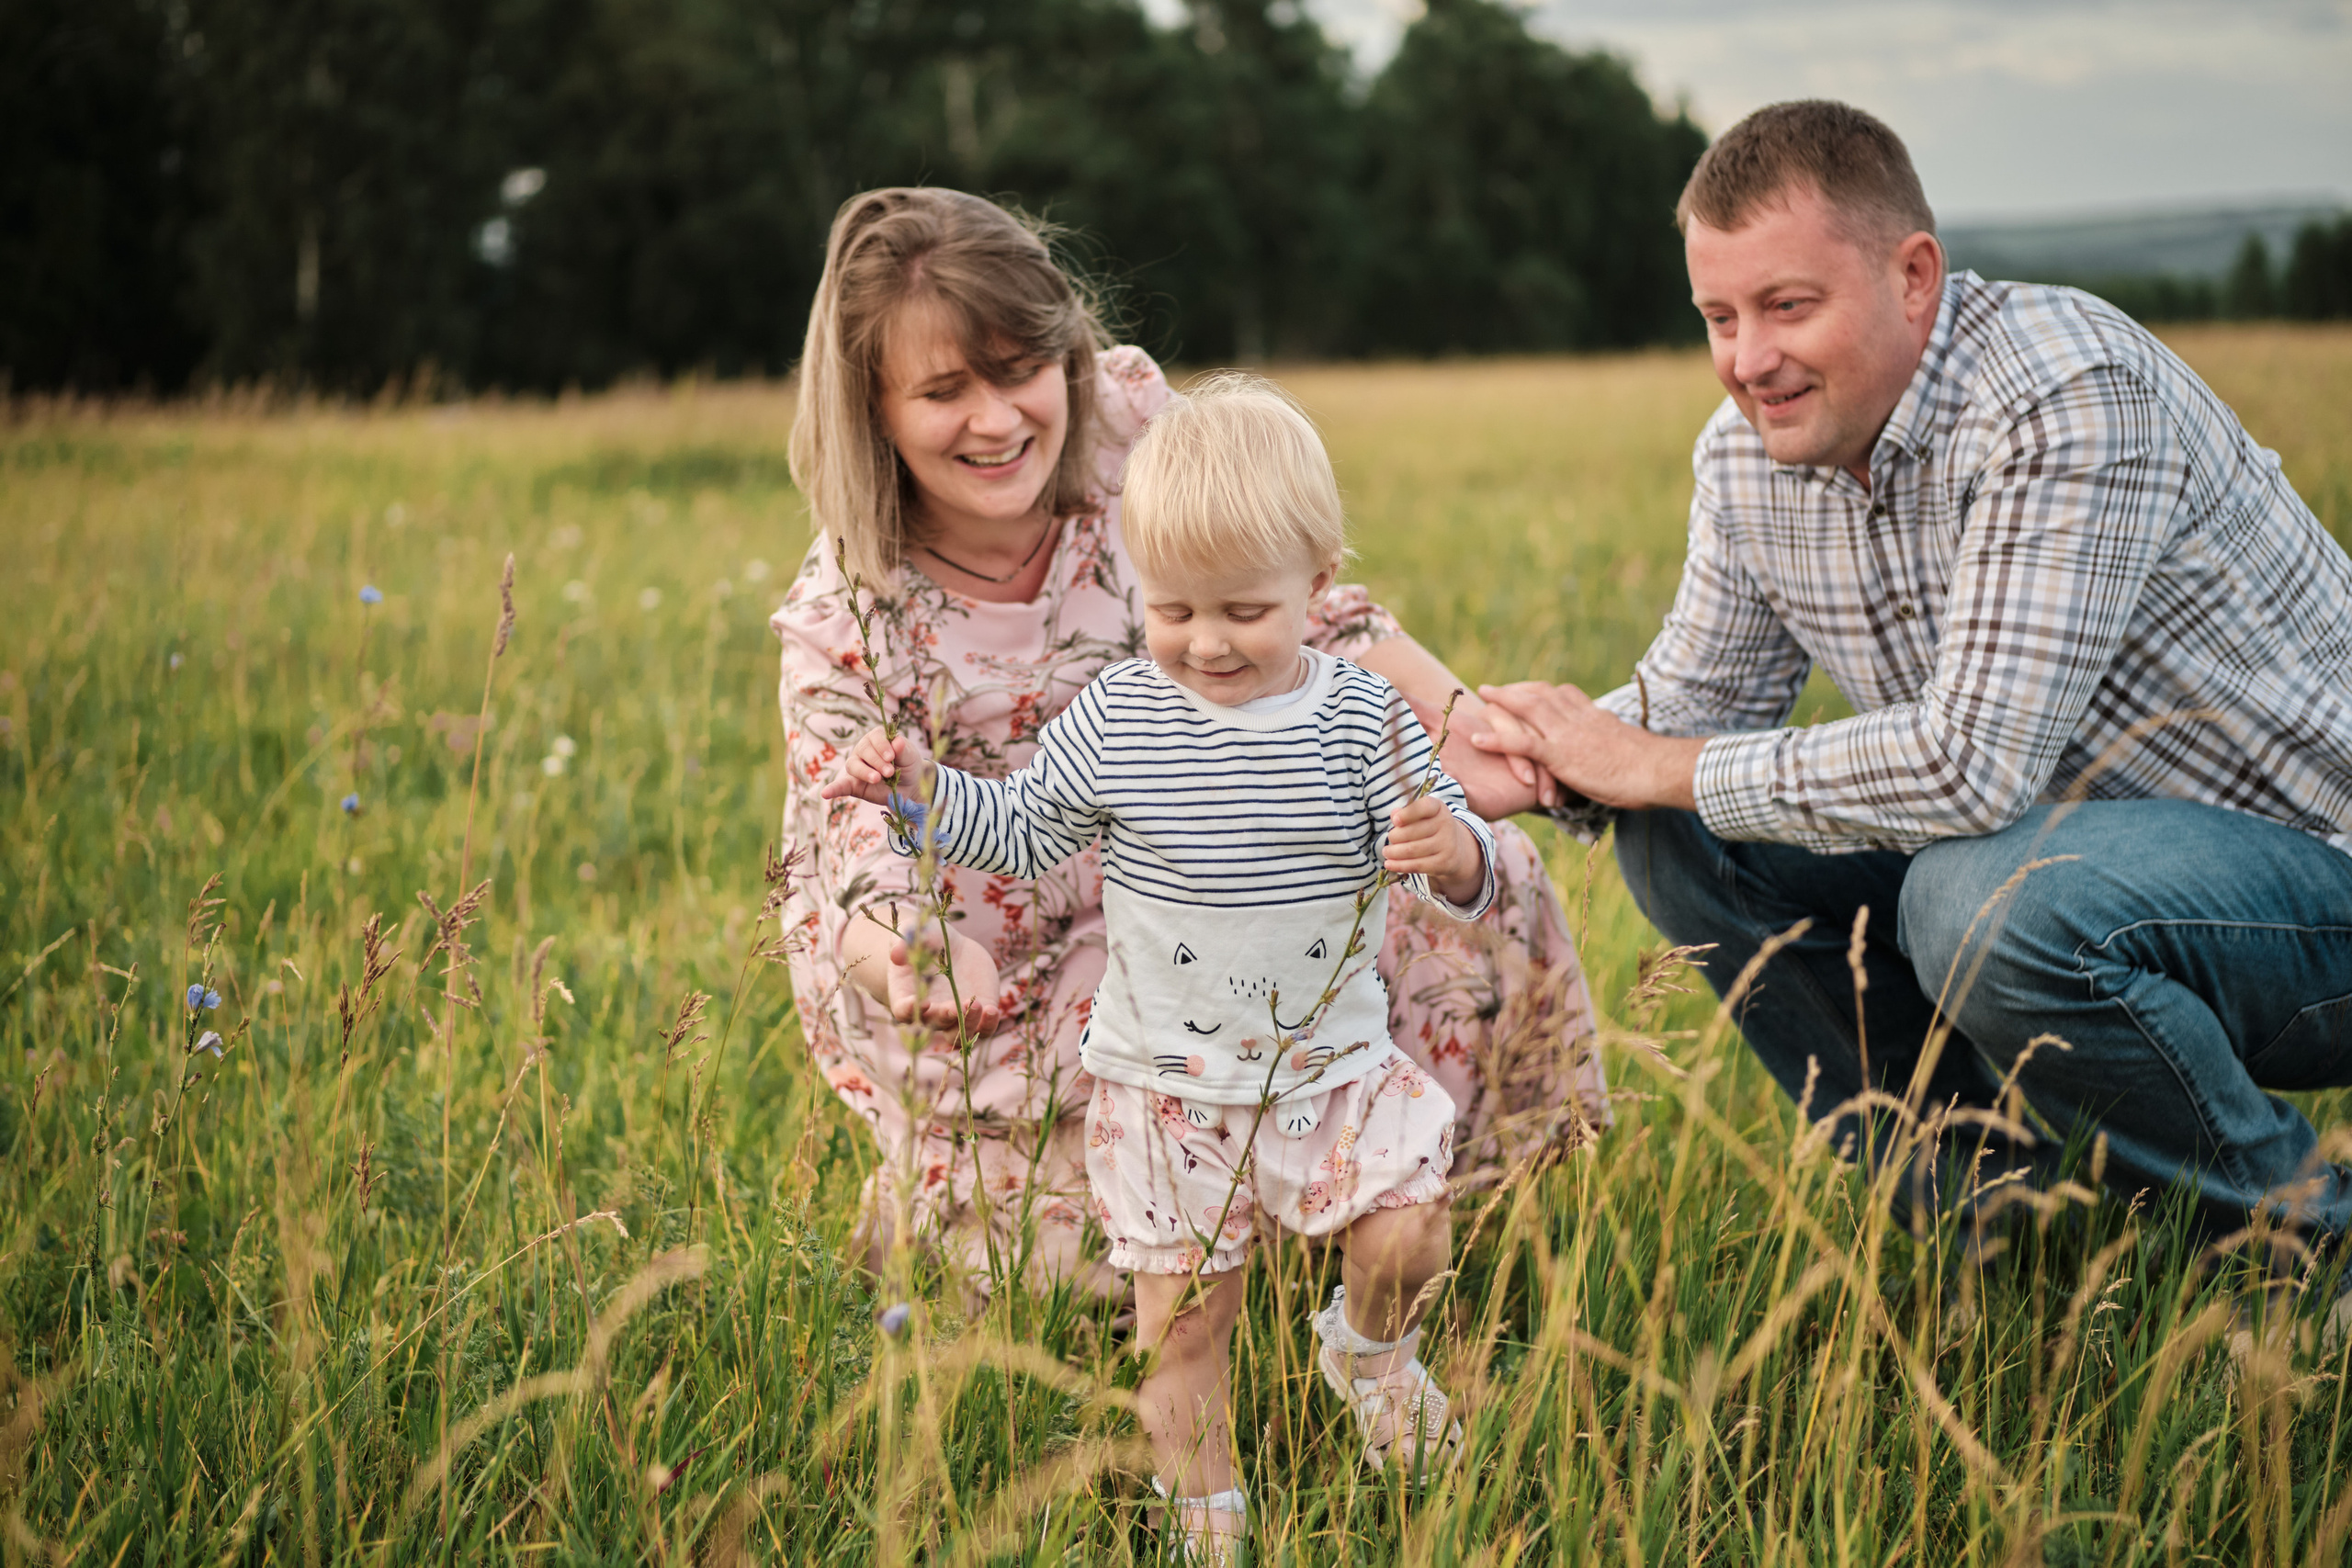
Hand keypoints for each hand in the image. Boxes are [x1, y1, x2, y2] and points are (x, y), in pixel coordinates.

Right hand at [818, 727, 928, 807]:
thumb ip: (903, 750)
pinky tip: (825, 793)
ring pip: (853, 765)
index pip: (875, 737)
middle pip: (864, 751)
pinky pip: (841, 786)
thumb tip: (898, 741)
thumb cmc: (908, 765)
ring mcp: (857, 766)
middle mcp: (864, 749)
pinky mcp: (854, 784)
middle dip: (877, 761)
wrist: (910, 786)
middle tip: (890, 772)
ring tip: (877, 779)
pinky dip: (833, 789)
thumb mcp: (910, 756)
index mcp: (877, 738)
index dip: (882, 746)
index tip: (891, 756)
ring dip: (864, 772)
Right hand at [884, 924, 1000, 1034]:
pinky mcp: (978, 1014)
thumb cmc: (926, 938)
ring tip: (976, 1005)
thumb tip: (897, 955)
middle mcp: (930, 1013)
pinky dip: (988, 1024)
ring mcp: (955, 1016)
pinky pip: (983, 1029)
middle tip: (954, 1005)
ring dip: (967, 1026)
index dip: (910, 1011)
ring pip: (959, 1035)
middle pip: (934, 1024)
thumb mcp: (915, 931)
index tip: (920, 1003)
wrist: (950, 947)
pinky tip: (992, 1010)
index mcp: (907, 996)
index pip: (903, 1012)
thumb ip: (905, 942)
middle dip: (944, 1016)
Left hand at [1384, 795, 1485, 905]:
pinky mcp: (1444, 863)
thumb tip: (1394, 814)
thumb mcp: (1422, 816)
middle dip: (1395, 836)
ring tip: (1386, 852)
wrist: (1456, 850)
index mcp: (1439, 808)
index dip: (1408, 814)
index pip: (1425, 806)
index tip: (1395, 821)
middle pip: (1412, 831)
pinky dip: (1399, 865)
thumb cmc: (1431, 828)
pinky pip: (1417, 865)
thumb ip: (1407, 813)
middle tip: (1389, 839)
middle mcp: (1446, 824)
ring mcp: (1447, 844)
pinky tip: (1389, 864)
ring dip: (1394, 852)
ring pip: (1412, 850)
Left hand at [1470, 682, 1704, 811]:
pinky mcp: (1562, 755)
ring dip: (1501, 702)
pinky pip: (1523, 744)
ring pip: (1528, 709)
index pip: (1563, 694)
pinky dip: (1498, 739)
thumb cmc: (1652, 768)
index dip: (1540, 690)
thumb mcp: (1627, 748)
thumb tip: (1610, 751)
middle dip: (1515, 689)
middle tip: (1493, 688)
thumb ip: (1610, 744)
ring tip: (1481, 698)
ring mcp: (1568, 734)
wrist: (1661, 770)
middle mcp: (1579, 718)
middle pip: (1540, 694)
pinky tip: (1478, 738)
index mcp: (1595, 716)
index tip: (1526, 689)